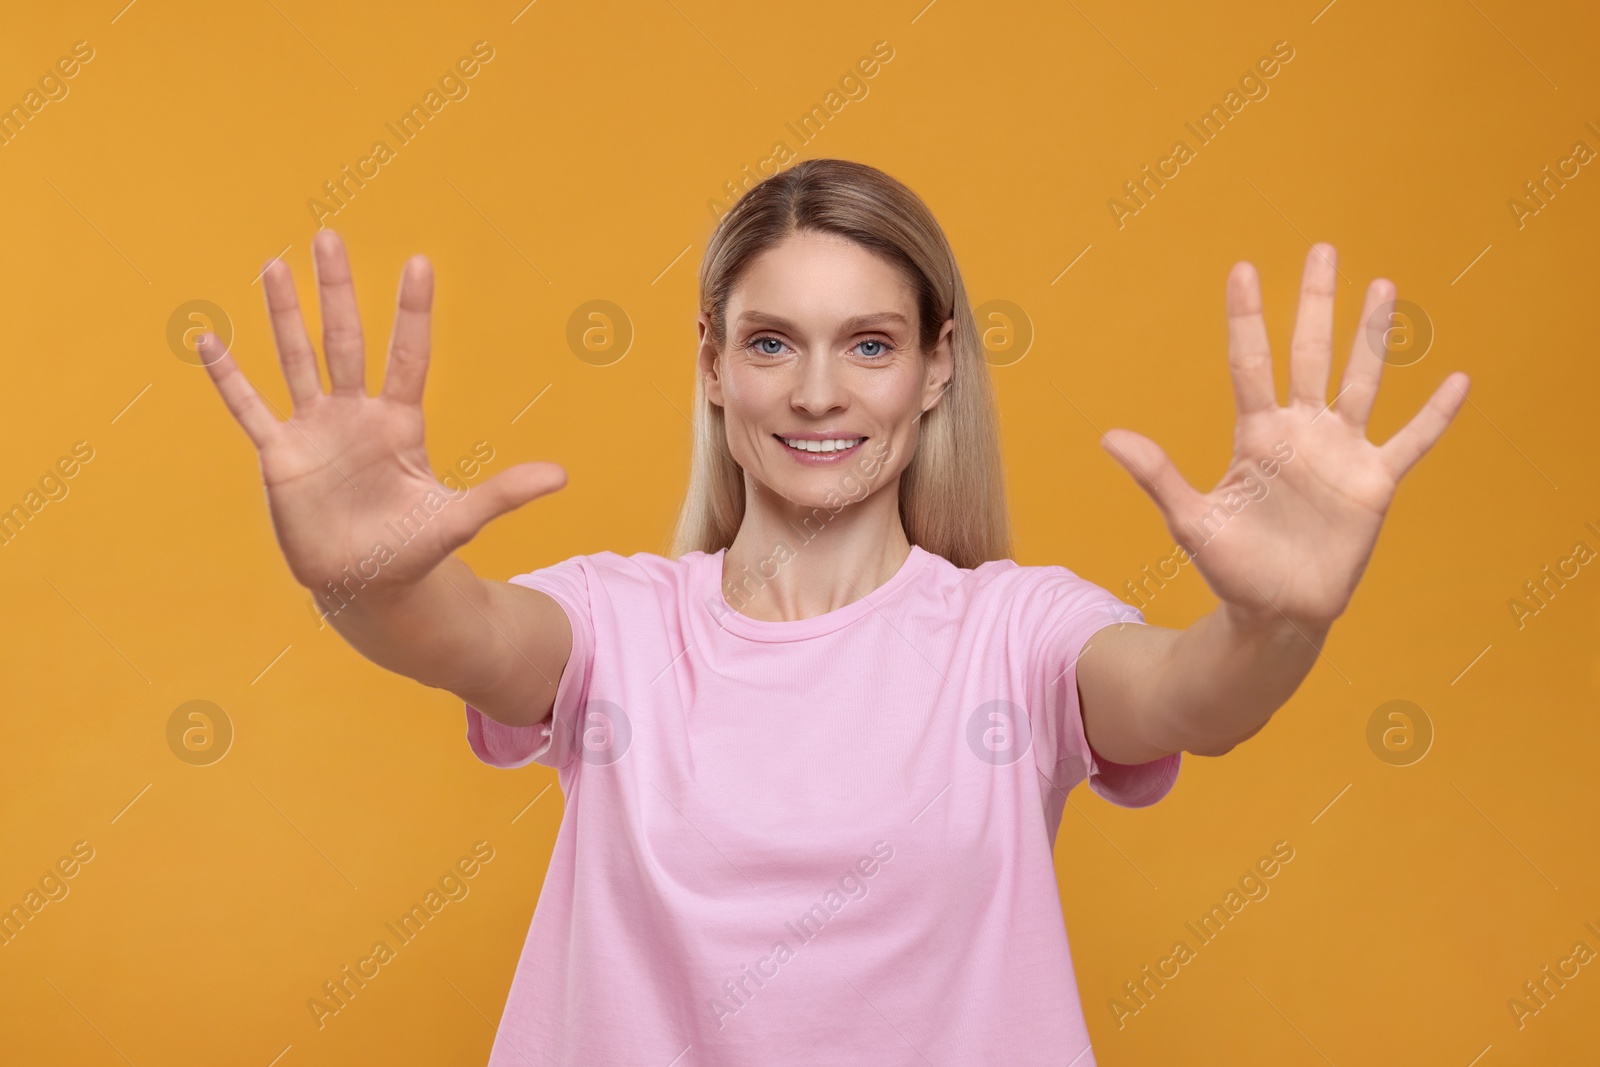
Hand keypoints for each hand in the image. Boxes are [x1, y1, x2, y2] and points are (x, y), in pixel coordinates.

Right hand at [198, 229, 566, 599]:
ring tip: (275, 264)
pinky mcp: (279, 456)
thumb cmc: (413, 550)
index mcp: (400, 423)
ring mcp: (315, 430)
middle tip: (330, 235)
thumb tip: (561, 477)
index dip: (412, 311)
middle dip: (337, 290)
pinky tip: (208, 339)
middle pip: (344, 339)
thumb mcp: (459, 520)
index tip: (419, 262)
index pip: (408, 355)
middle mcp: (355, 415)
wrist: (366, 584)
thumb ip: (503, 494)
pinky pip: (250, 408)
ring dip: (284, 314)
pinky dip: (229, 378)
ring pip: (296, 359)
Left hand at [1100, 243, 1468, 629]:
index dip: (1247, 317)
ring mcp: (1340, 452)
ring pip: (1362, 380)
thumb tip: (1108, 438)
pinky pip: (1412, 441)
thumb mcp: (1191, 522)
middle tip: (1322, 248)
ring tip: (1384, 286)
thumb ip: (1158, 476)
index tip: (1242, 269)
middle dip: (1316, 302)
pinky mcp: (1375, 482)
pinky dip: (1435, 415)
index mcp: (1256, 435)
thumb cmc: (1230, 569)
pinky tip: (1458, 380)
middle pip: (1309, 353)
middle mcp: (1300, 431)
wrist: (1277, 612)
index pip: (1250, 363)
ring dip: (1373, 336)